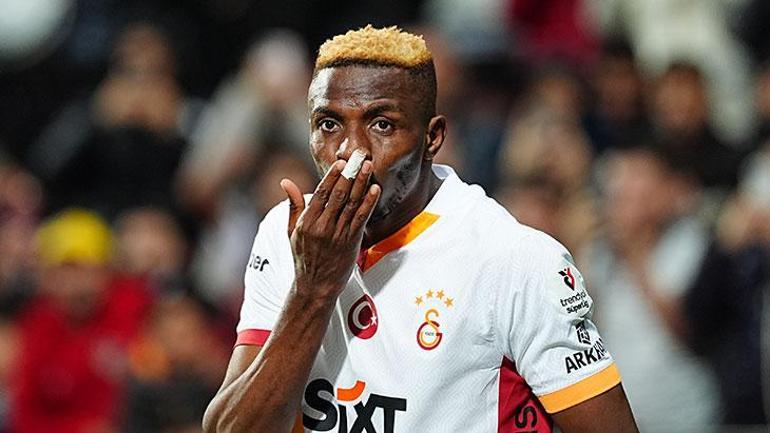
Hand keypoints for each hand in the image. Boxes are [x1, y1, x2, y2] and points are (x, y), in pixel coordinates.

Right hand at [280, 159, 379, 297]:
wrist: (315, 286)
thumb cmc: (303, 257)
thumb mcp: (291, 232)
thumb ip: (293, 205)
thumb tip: (285, 182)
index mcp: (306, 222)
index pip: (321, 193)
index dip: (332, 176)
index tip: (341, 162)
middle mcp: (322, 227)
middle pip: (338, 195)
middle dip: (350, 173)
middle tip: (359, 156)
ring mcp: (338, 235)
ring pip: (352, 204)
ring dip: (362, 183)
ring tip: (369, 166)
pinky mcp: (351, 242)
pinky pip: (362, 218)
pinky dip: (369, 203)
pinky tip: (375, 189)